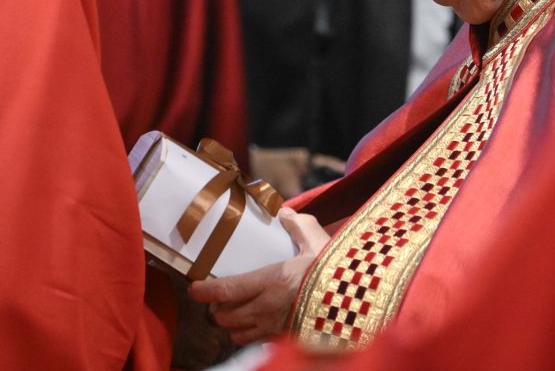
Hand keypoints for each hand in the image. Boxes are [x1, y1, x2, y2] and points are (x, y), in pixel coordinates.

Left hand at [188, 207, 330, 344]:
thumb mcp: (316, 240)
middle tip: (217, 297)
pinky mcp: (285, 339)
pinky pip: (256, 341)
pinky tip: (257, 322)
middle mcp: (267, 309)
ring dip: (231, 325)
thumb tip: (284, 212)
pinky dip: (249, 334)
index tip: (194, 287)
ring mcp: (275, 328)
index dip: (204, 291)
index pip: (225, 290)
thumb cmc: (336, 269)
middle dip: (215, 309)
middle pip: (224, 317)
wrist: (360, 299)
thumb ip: (297, 225)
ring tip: (235, 311)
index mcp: (270, 281)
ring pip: (236, 334)